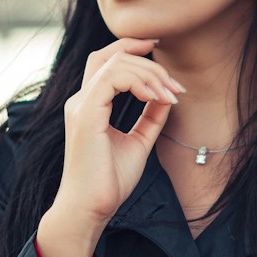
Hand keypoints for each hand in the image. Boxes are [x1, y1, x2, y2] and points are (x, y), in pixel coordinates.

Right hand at [54, 36, 186, 226]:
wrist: (91, 209)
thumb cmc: (109, 182)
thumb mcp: (138, 142)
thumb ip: (151, 117)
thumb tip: (168, 95)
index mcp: (90, 105)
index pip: (106, 61)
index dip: (131, 47)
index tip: (159, 49)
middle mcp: (81, 101)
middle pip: (111, 56)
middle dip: (148, 61)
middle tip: (176, 86)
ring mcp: (81, 105)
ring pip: (114, 63)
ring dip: (150, 73)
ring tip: (171, 95)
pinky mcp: (86, 114)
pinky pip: (113, 79)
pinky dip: (140, 82)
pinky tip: (157, 97)